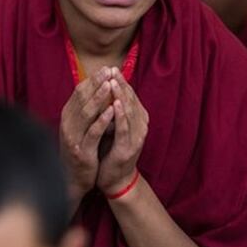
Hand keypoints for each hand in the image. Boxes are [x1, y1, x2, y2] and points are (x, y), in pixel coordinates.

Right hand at [59, 68, 116, 202]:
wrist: (72, 179)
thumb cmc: (80, 150)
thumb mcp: (81, 127)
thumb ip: (86, 110)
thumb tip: (98, 87)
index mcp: (67, 116)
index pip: (79, 92)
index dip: (93, 79)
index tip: (107, 68)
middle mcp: (67, 124)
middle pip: (81, 99)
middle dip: (96, 83)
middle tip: (109, 70)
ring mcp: (73, 138)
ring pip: (86, 113)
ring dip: (99, 98)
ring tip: (110, 85)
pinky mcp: (81, 151)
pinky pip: (92, 133)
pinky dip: (102, 120)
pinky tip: (111, 111)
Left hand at [95, 70, 147, 197]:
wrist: (115, 179)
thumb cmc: (112, 151)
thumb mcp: (114, 127)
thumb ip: (114, 110)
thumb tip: (105, 89)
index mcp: (138, 119)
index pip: (130, 95)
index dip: (121, 81)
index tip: (111, 67)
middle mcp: (140, 126)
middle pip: (131, 100)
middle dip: (121, 83)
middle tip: (112, 69)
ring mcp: (136, 137)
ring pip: (129, 111)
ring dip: (121, 95)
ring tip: (113, 81)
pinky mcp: (128, 147)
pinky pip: (124, 128)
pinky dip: (120, 115)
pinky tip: (114, 104)